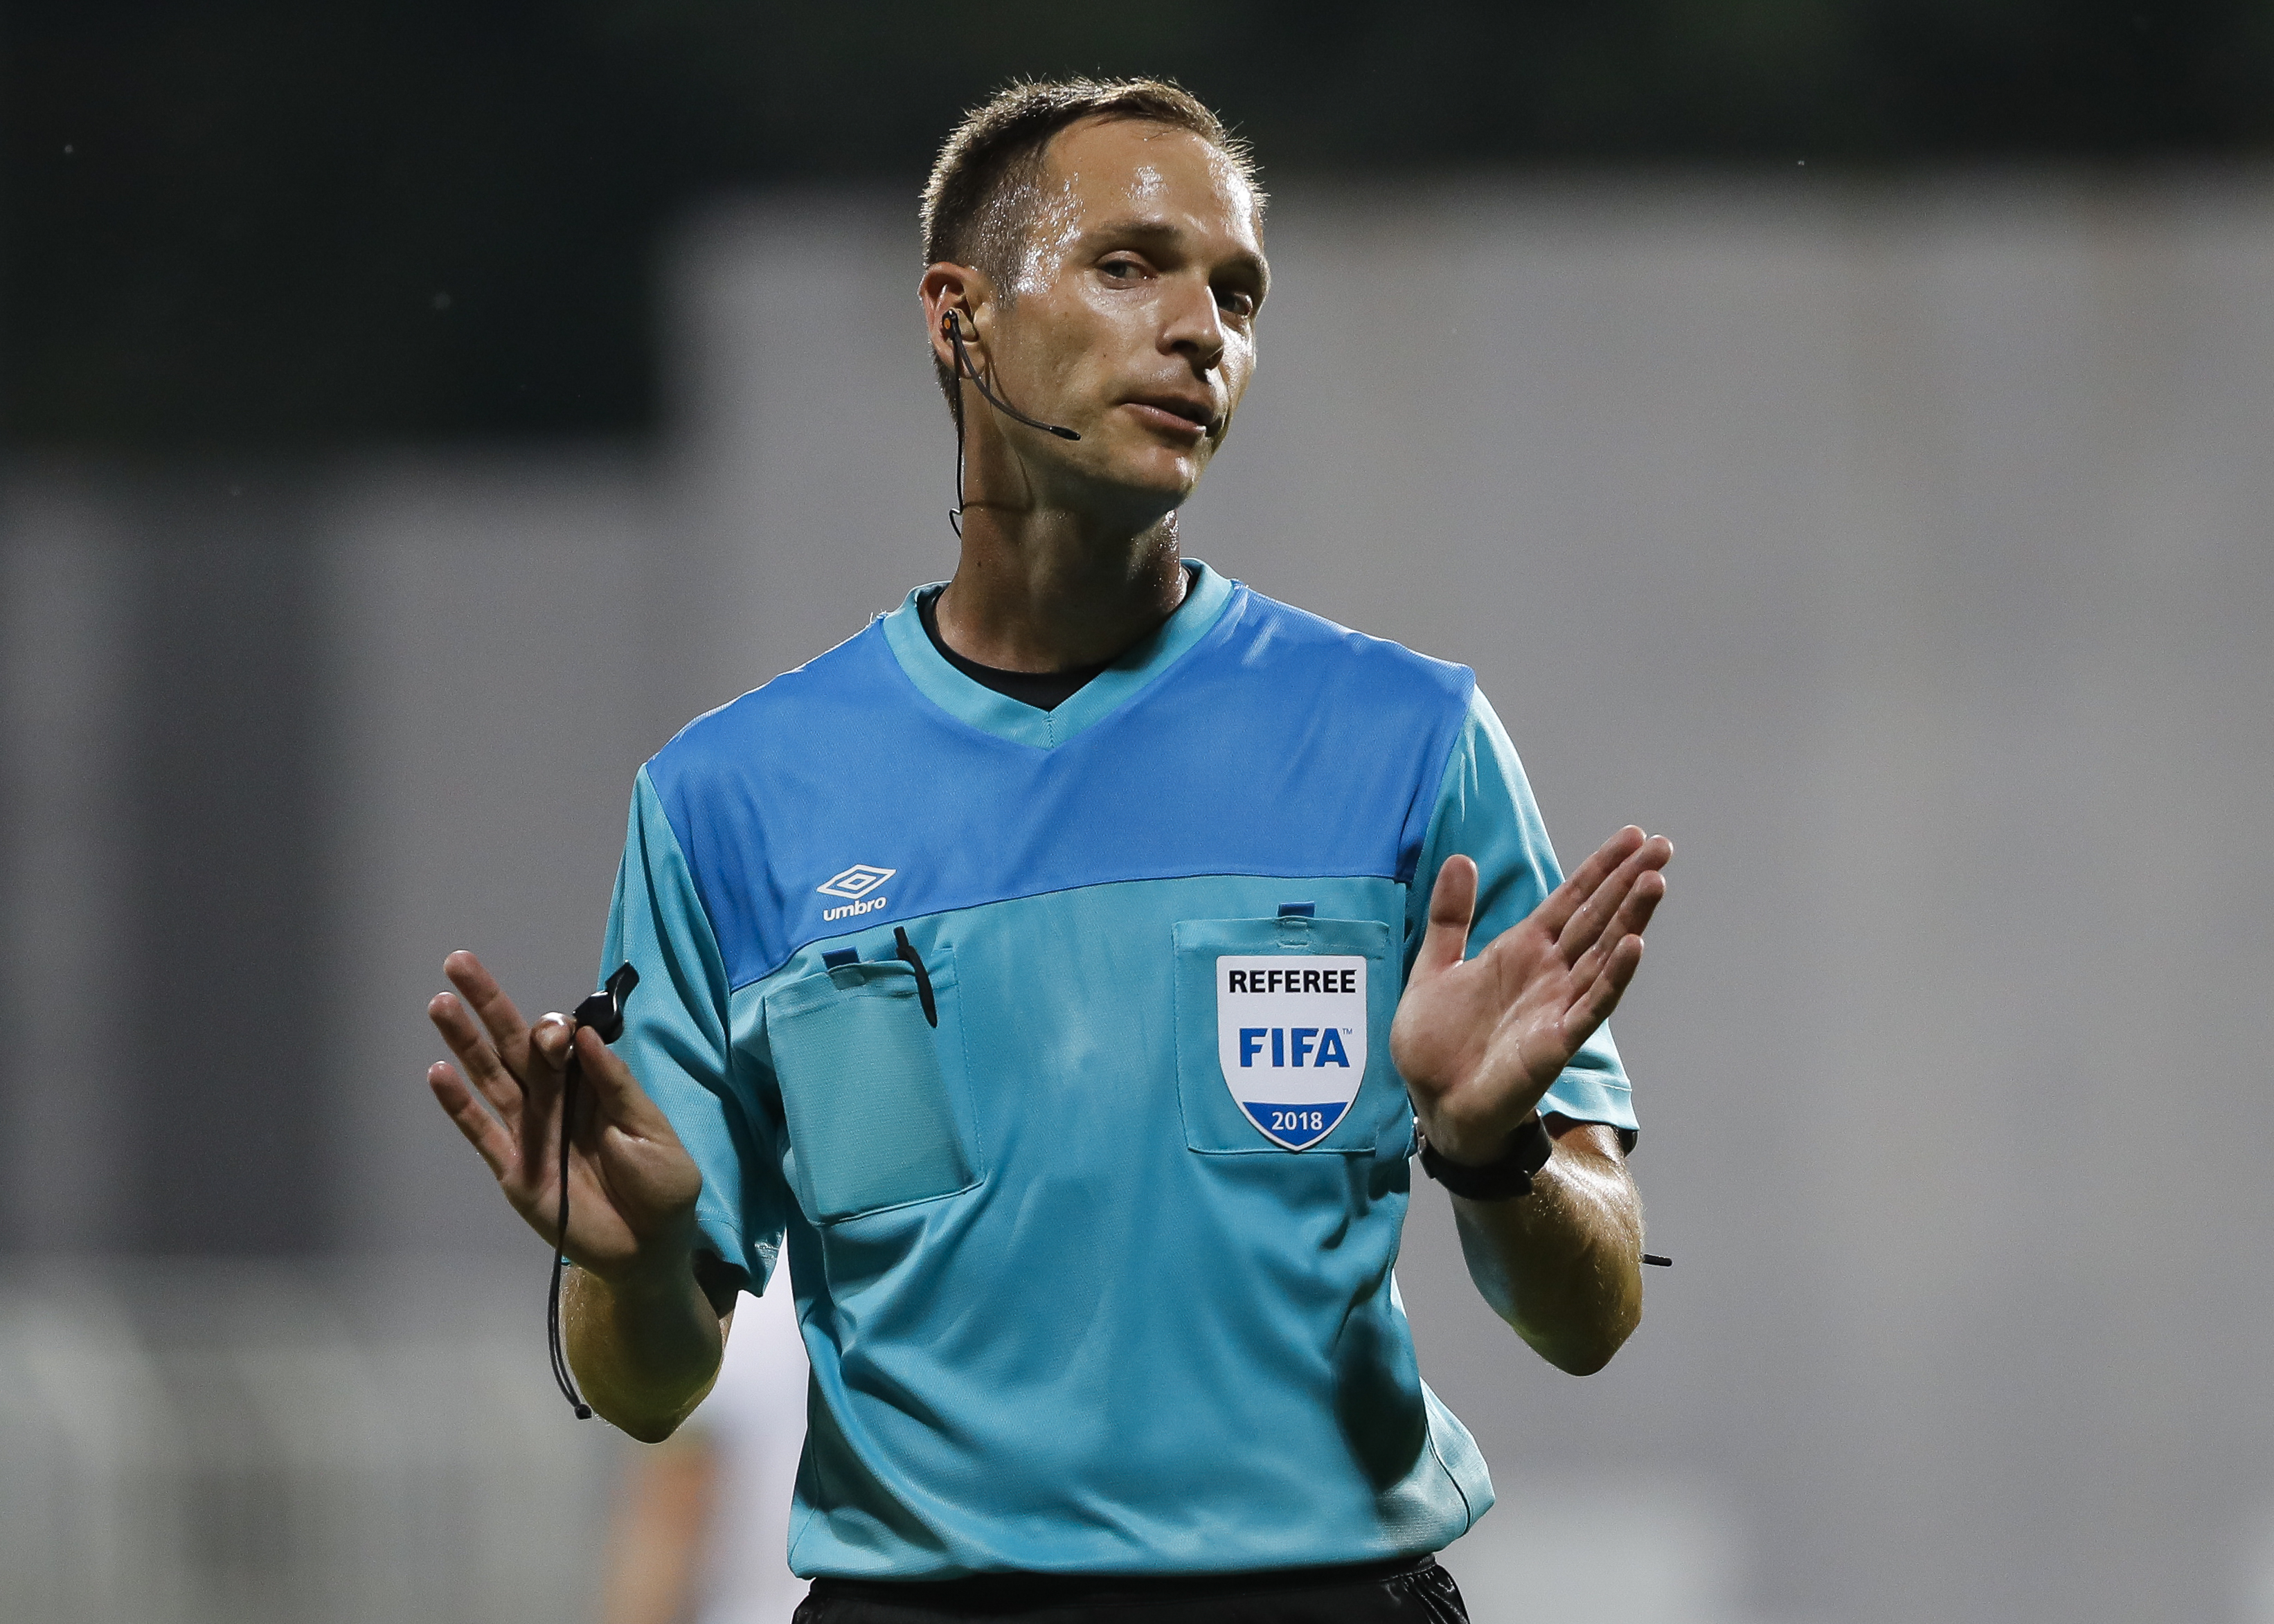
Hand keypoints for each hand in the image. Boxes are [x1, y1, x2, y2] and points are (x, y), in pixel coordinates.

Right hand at [427, 950, 702, 1286]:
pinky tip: (437, 1072)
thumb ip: (617, 1086)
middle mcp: (555, 1100)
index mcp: (592, 1085)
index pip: (561, 1042)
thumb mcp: (651, 1131)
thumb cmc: (662, 1185)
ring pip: (491, 1078)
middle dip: (488, 1005)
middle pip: (514, 1045)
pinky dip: (458, 1105)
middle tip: (459, 963)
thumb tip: (586, 1036)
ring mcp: (530, 1132)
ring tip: (439, 1003)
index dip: (554, 1029)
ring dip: (465, 1042)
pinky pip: (481, 1132)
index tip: (558, 1033)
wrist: (651, 1246)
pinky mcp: (514, 1169)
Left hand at [1391, 827, 1670, 1164]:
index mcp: (1522, 950)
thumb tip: (1460, 858)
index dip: (1600, 867)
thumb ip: (1450, 917)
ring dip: (1629, 919)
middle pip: (1597, 918)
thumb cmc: (1439, 1042)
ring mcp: (1557, 1006)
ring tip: (1654, 882)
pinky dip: (1612, 976)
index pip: (1571, 899)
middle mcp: (1549, 973)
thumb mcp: (1435, 967)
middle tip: (1663, 845)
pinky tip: (1634, 945)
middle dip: (1628, 882)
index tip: (1634, 835)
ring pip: (1602, 955)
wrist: (1435, 1103)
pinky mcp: (1555, 1042)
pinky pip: (1591, 1005)